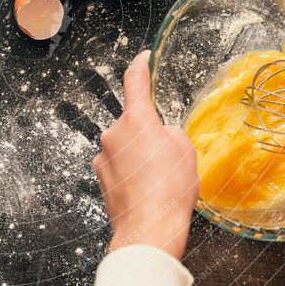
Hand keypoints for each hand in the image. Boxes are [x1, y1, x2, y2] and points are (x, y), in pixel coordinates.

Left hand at [93, 50, 198, 260]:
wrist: (148, 229)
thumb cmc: (170, 190)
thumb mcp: (185, 151)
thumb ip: (170, 133)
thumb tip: (159, 135)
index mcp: (137, 120)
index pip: (136, 81)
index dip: (141, 65)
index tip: (143, 56)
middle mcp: (114, 133)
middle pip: (134, 122)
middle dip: (150, 134)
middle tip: (168, 158)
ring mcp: (103, 155)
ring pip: (126, 146)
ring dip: (139, 156)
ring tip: (157, 180)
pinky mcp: (100, 176)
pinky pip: (119, 165)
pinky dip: (131, 172)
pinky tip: (145, 189)